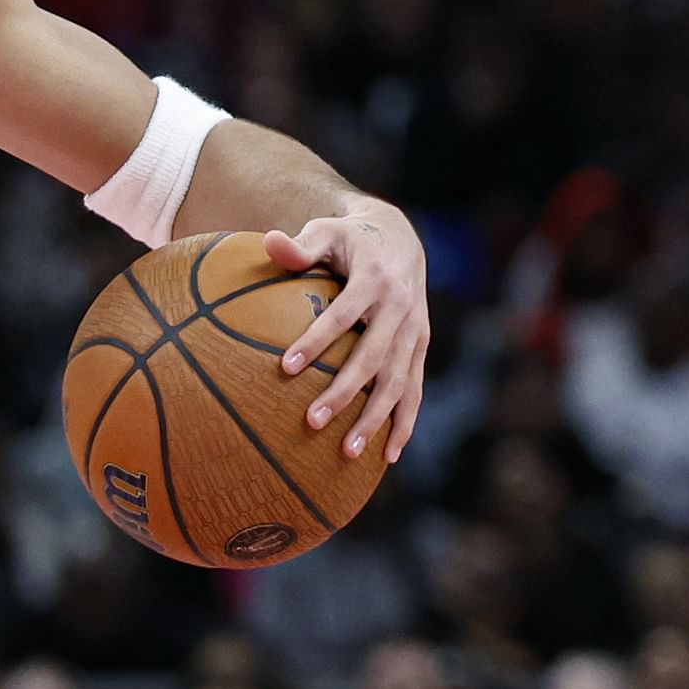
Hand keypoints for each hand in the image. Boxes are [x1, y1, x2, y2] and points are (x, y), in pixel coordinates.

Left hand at [269, 203, 430, 465]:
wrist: (400, 238)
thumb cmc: (349, 239)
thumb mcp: (326, 231)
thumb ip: (299, 245)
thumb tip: (268, 240)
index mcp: (375, 279)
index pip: (343, 314)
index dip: (316, 340)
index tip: (283, 368)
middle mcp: (401, 308)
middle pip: (372, 357)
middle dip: (344, 391)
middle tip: (311, 422)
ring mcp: (414, 331)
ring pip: (397, 381)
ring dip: (374, 418)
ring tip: (346, 452)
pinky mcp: (420, 348)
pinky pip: (414, 390)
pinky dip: (404, 423)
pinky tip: (387, 456)